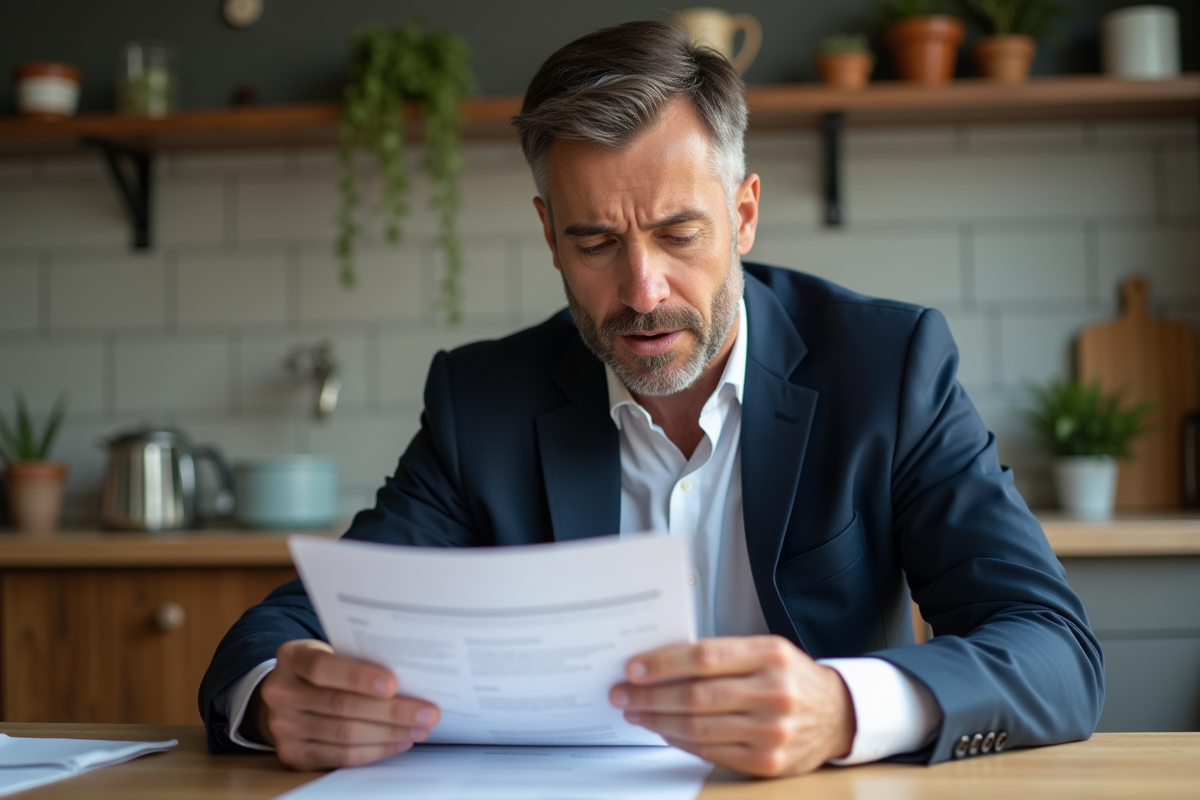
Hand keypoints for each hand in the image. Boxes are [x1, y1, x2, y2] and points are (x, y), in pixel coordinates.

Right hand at [248, 639, 439, 770]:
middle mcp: (281, 692)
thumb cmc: (323, 668)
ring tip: (420, 728)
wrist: (287, 693)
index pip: (323, 668)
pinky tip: (399, 741)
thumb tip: (411, 673)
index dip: (358, 676)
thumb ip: (359, 657)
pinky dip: (375, 750)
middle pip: (340, 705)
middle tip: (427, 712)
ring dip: (389, 733)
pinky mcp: (294, 754)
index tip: (393, 684)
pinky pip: (340, 756)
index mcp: (292, 658)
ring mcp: (284, 727)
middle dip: (390, 711)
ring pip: (344, 734)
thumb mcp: (331, 651)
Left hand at [609, 635, 855, 776]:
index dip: (664, 663)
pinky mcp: (767, 762)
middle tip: (623, 693)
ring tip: (636, 712)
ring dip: (658, 720)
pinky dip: (680, 741)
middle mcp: (774, 692)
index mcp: (770, 655)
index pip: (705, 657)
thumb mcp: (766, 651)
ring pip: (699, 727)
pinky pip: (711, 752)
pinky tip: (664, 730)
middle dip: (651, 695)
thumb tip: (663, 664)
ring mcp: (772, 731)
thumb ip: (723, 655)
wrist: (838, 714)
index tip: (635, 668)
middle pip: (696, 695)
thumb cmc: (791, 677)